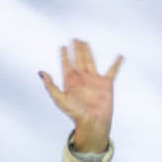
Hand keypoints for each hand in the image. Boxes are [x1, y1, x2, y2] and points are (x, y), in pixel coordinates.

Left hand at [37, 39, 121, 154]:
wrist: (92, 122)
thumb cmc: (75, 114)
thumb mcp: (59, 99)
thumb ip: (50, 85)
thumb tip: (41, 72)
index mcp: (70, 82)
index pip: (66, 65)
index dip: (64, 55)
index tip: (63, 47)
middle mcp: (82, 79)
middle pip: (78, 60)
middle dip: (76, 49)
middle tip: (74, 39)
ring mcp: (94, 80)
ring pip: (91, 61)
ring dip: (88, 51)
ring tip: (85, 42)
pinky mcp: (106, 84)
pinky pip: (113, 70)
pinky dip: (117, 63)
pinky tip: (120, 56)